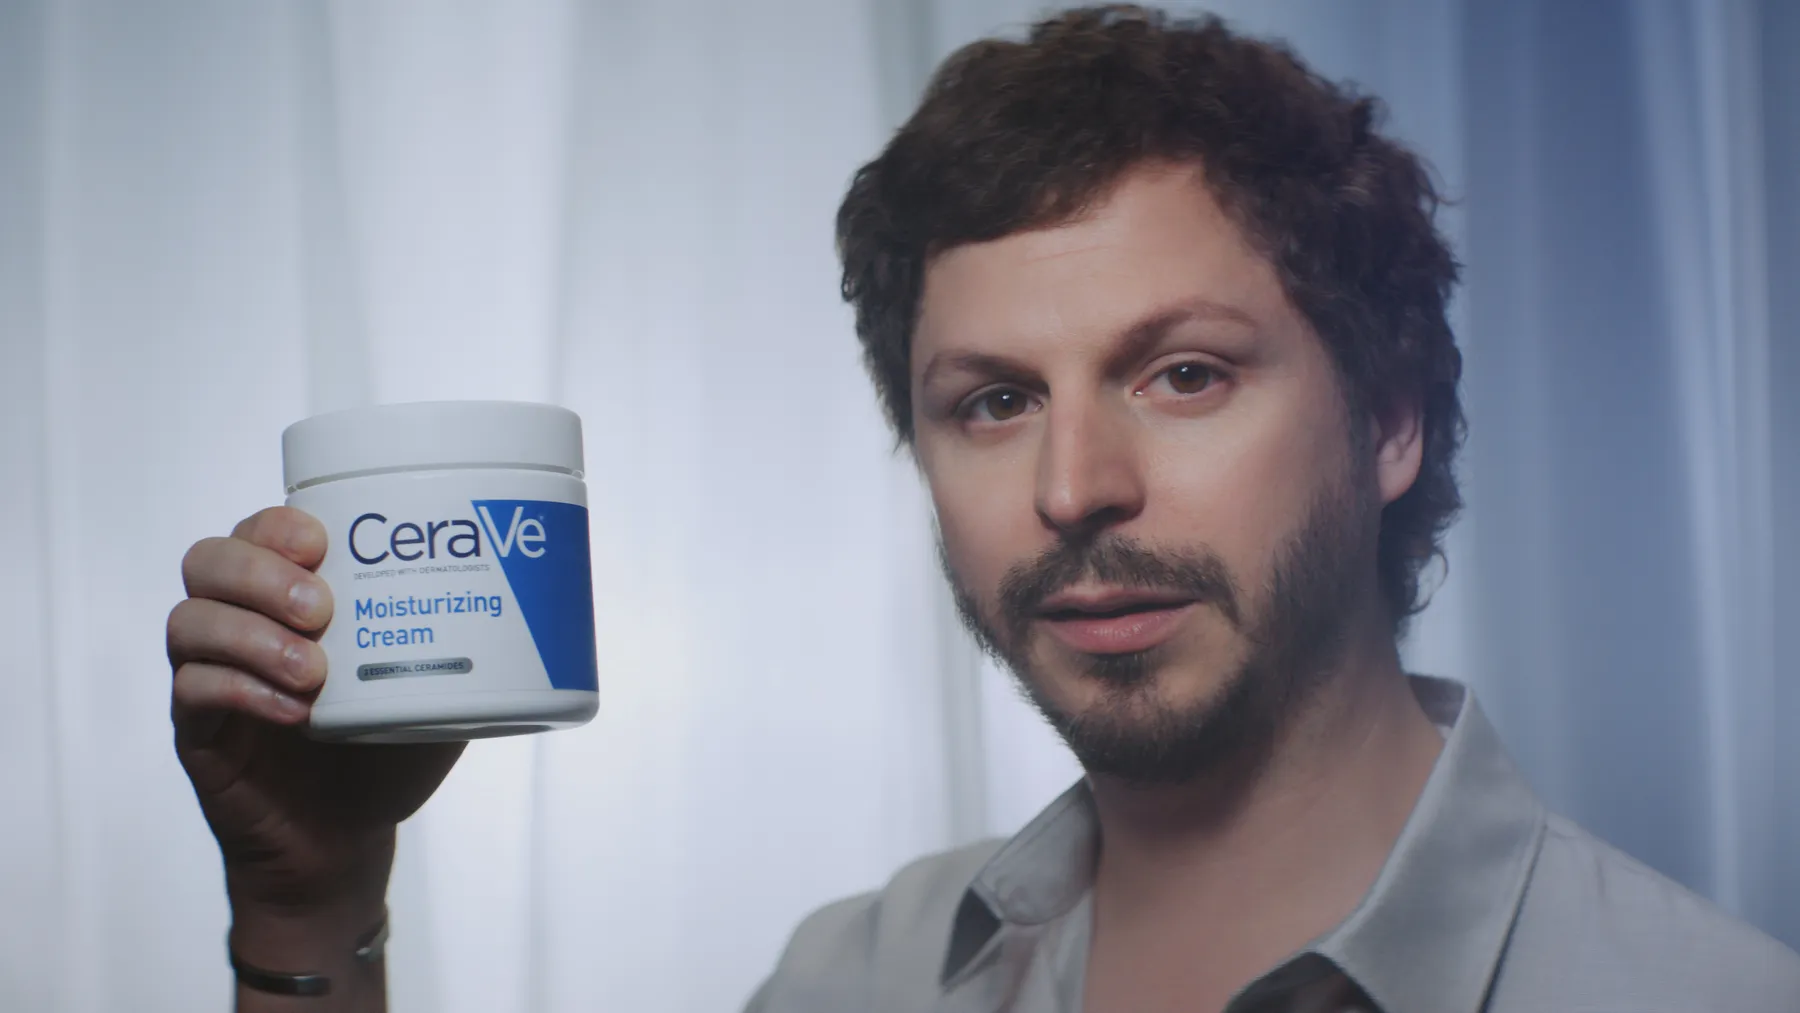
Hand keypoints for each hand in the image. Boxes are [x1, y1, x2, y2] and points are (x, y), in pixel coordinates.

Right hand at [168, 506, 464, 915]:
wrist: (345, 839)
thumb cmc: (385, 754)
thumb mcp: (435, 690)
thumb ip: (459, 645)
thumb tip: (526, 602)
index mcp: (288, 598)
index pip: (258, 530)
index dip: (278, 524)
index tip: (323, 539)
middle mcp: (240, 624)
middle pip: (209, 560)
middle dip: (261, 572)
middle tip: (322, 607)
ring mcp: (211, 675)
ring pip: (189, 620)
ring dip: (252, 635)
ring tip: (316, 671)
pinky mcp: (197, 732)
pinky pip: (190, 692)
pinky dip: (241, 691)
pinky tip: (292, 711)